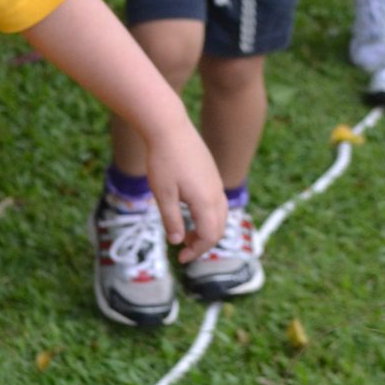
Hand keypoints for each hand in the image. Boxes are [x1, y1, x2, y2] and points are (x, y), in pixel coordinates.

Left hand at [145, 121, 227, 259]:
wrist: (170, 127)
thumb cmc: (164, 160)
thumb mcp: (163, 194)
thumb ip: (172, 219)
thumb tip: (177, 240)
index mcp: (205, 201)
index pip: (209, 235)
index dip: (197, 250)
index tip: (180, 257)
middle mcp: (216, 192)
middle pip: (219, 228)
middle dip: (203, 243)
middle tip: (184, 249)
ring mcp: (215, 182)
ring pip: (220, 215)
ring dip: (207, 229)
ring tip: (186, 233)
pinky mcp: (211, 173)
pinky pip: (217, 202)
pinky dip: (208, 215)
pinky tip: (190, 211)